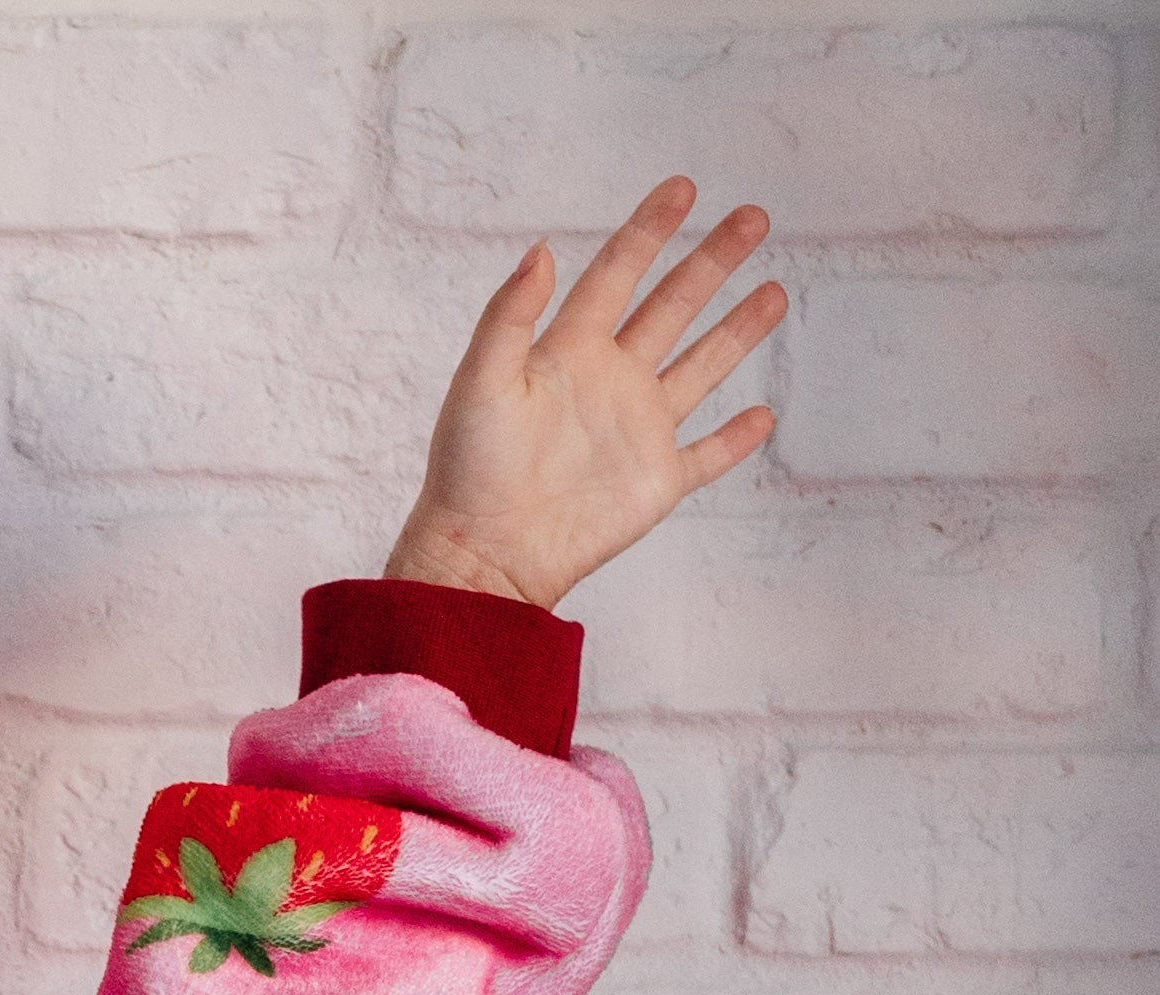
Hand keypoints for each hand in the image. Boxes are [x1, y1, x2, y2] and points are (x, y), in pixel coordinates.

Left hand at [386, 180, 784, 608]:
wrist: (481, 556)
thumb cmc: (467, 472)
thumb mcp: (479, 381)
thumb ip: (508, 315)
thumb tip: (540, 250)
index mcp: (569, 351)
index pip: (617, 274)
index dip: (649, 229)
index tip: (683, 188)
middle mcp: (610, 382)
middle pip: (672, 306)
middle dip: (712, 261)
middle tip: (754, 218)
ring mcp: (636, 432)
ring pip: (700, 368)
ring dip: (738, 332)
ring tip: (776, 292)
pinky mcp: (654, 484)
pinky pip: (705, 456)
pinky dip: (735, 440)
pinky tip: (763, 415)